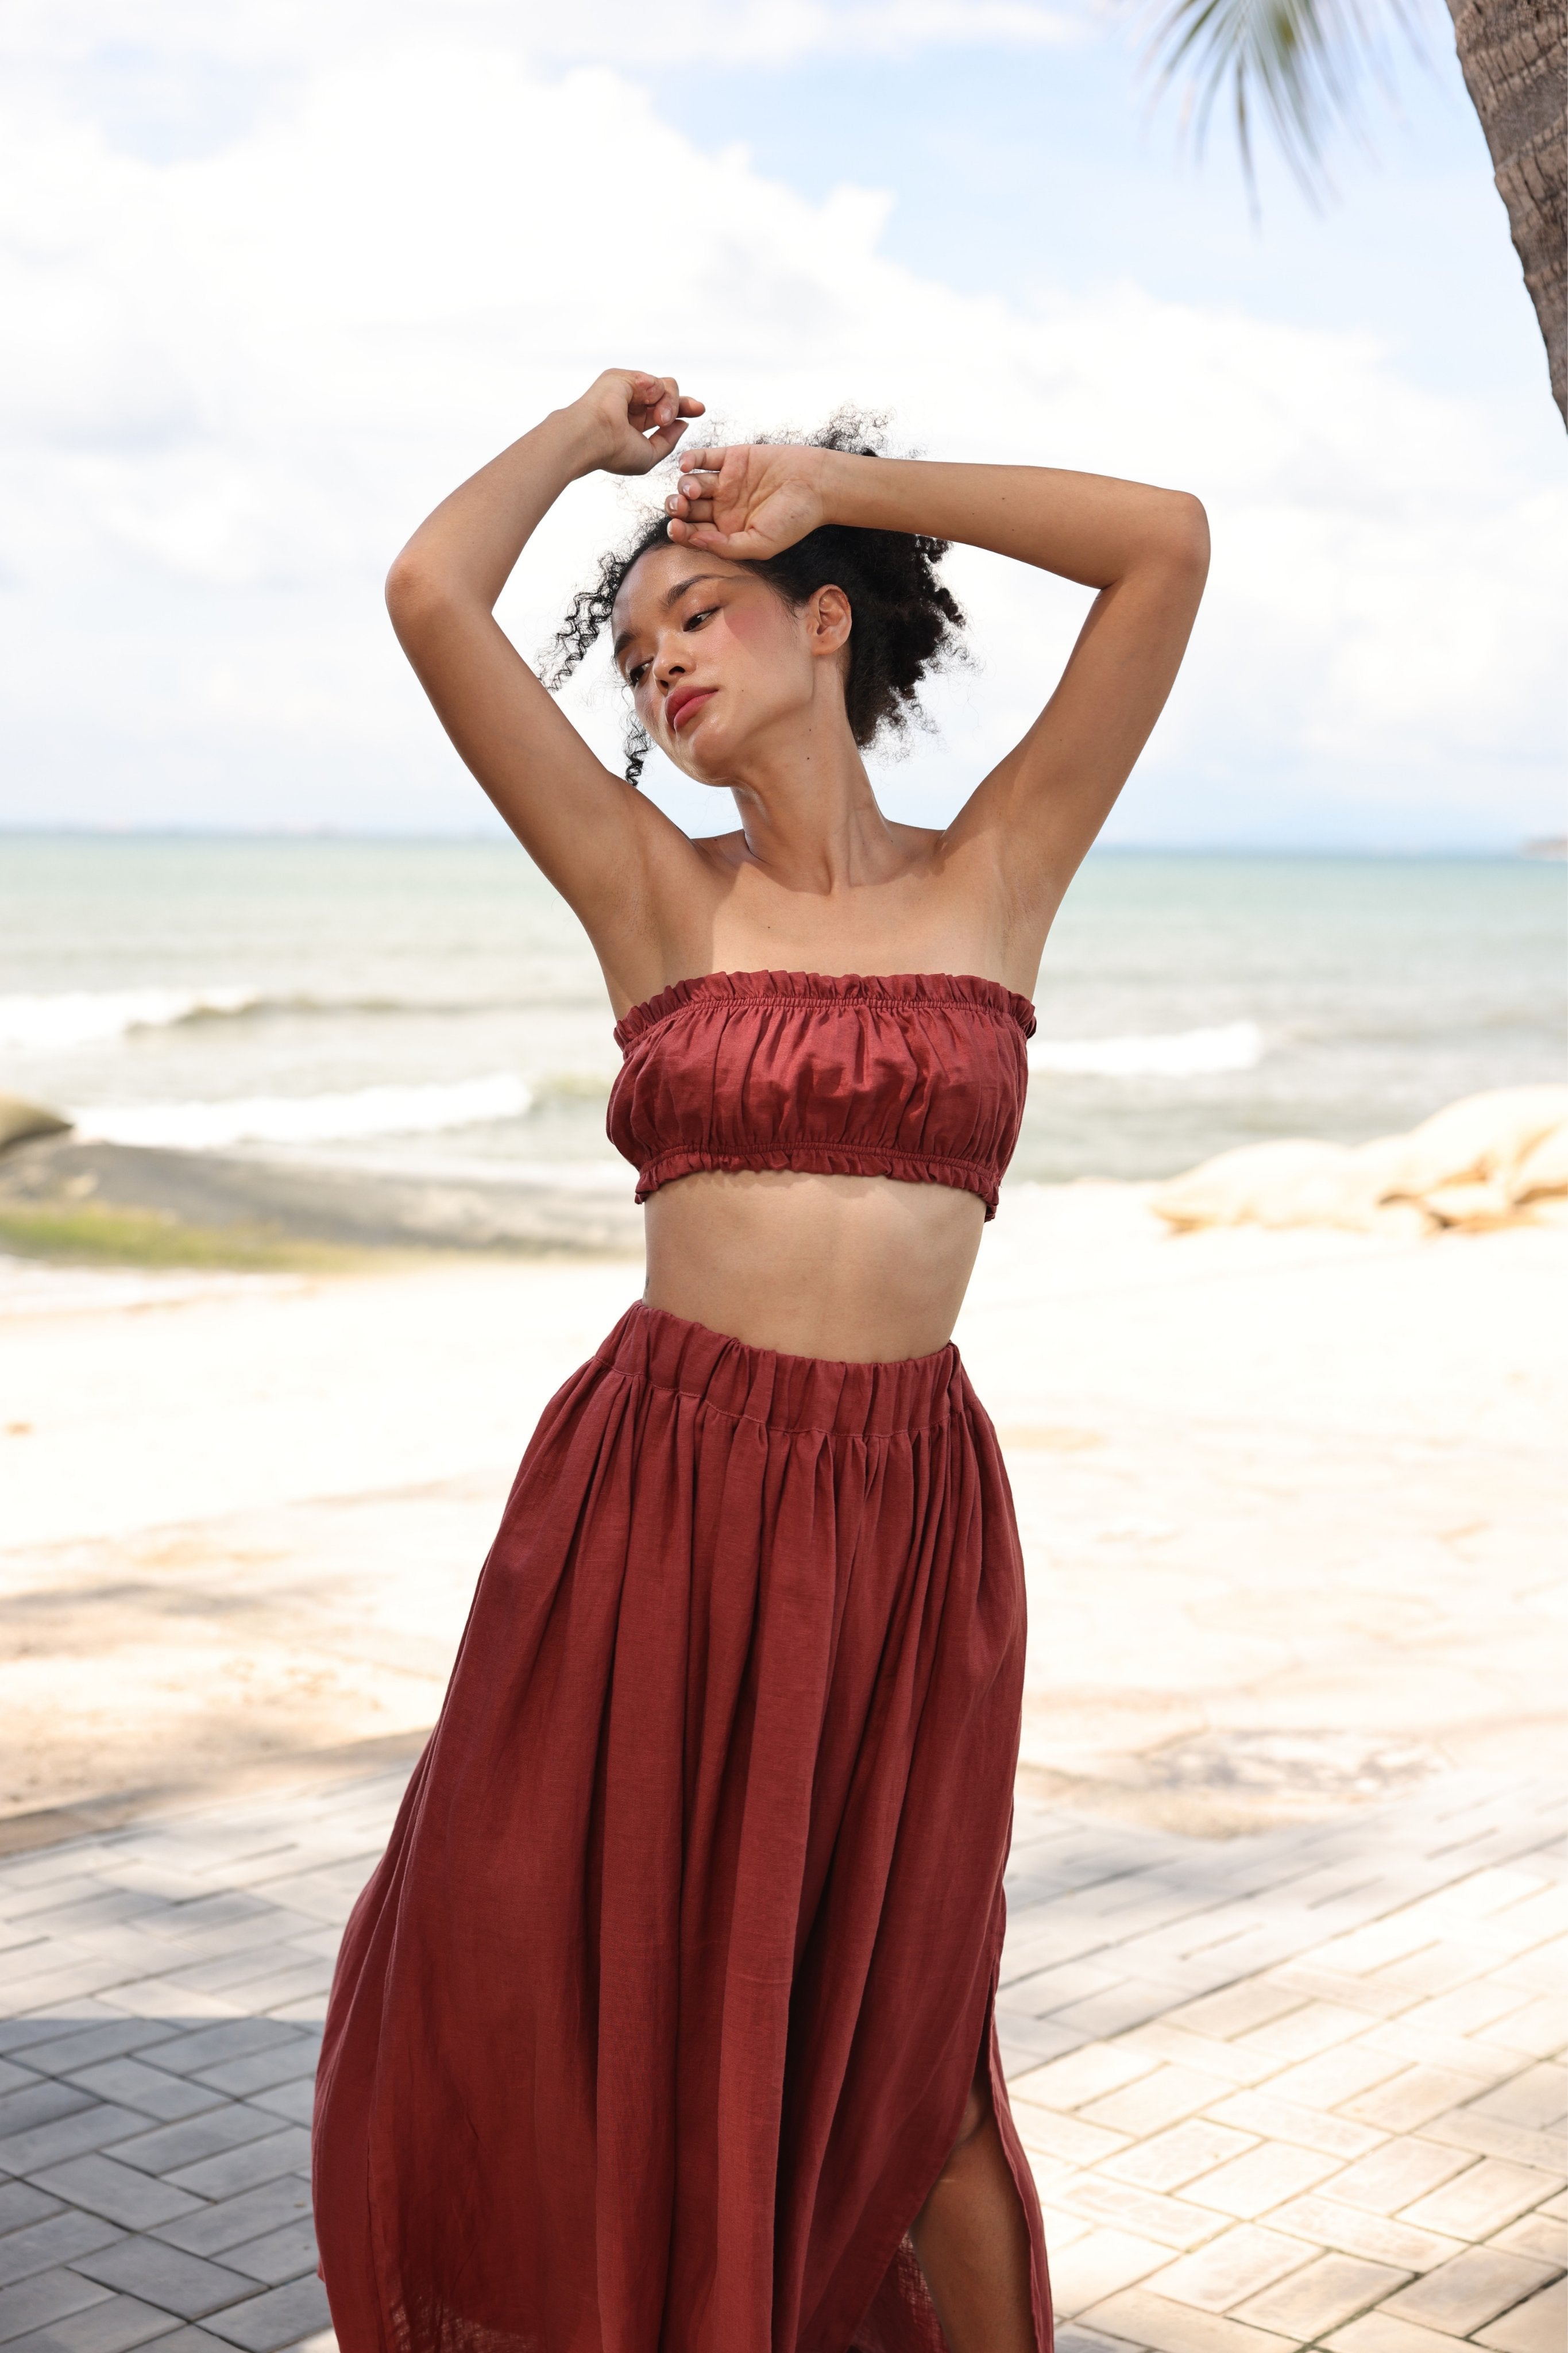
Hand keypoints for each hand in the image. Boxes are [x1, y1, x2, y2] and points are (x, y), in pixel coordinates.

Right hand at [568, 370, 704, 477]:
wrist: (591, 438)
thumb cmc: (614, 452)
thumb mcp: (649, 455)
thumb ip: (667, 441)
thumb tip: (683, 424)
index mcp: (634, 422)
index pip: (662, 411)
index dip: (682, 409)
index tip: (698, 410)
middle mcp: (630, 404)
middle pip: (666, 394)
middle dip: (683, 401)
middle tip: (698, 408)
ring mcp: (626, 389)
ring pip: (664, 386)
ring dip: (669, 404)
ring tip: (662, 419)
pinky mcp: (623, 377)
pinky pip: (654, 380)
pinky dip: (656, 393)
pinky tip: (647, 404)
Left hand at [664, 443, 829, 559]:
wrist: (817, 485)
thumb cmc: (794, 520)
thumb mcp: (761, 544)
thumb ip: (726, 547)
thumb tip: (694, 541)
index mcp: (728, 532)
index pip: (694, 534)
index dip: (681, 532)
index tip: (676, 528)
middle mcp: (723, 508)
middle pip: (688, 509)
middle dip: (678, 509)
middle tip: (680, 507)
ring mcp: (725, 482)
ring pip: (691, 484)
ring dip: (684, 487)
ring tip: (693, 490)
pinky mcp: (731, 458)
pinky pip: (702, 458)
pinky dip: (690, 460)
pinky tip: (686, 466)